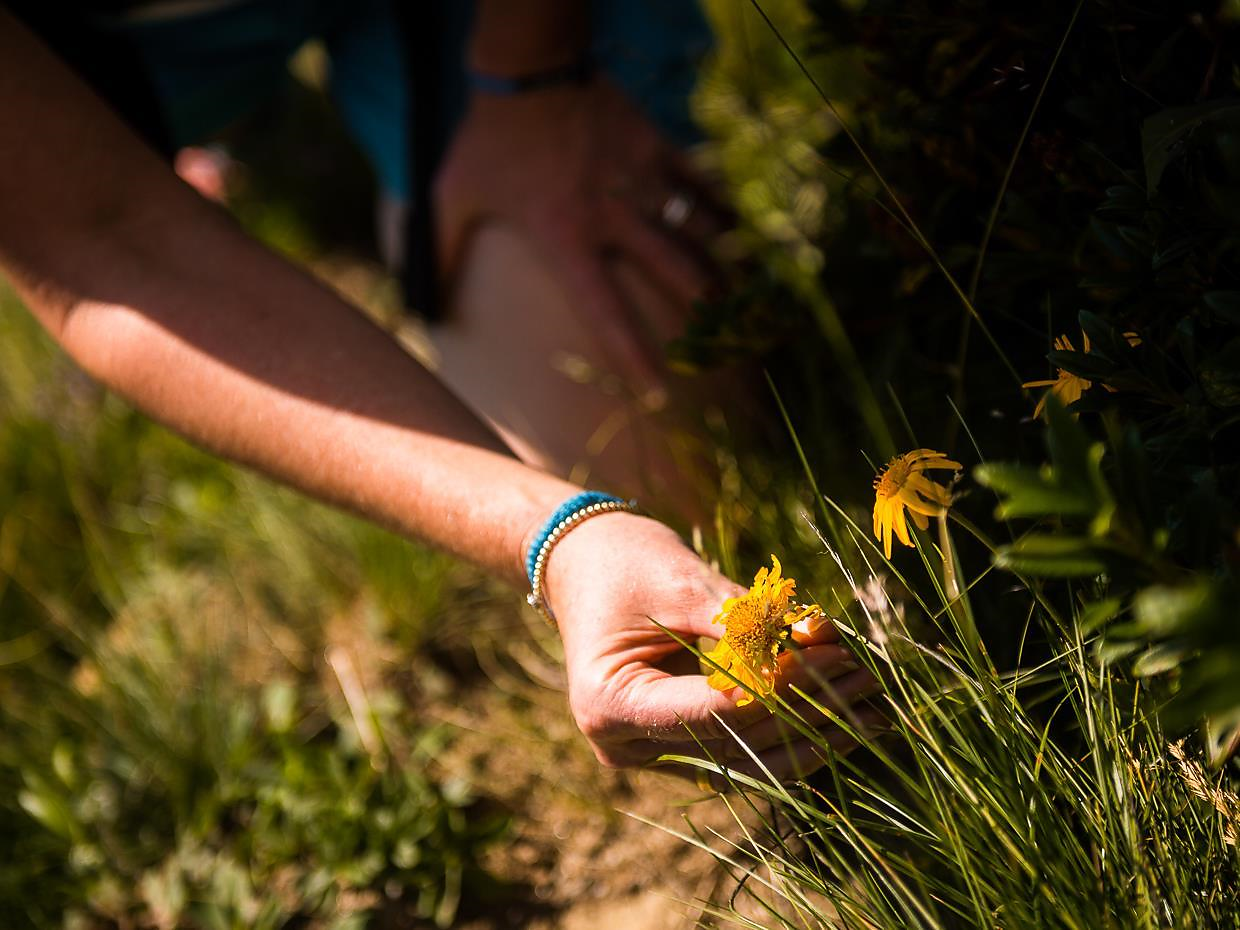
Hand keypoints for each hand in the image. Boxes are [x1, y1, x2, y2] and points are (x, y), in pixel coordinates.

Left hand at [434, 78, 729, 395]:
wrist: (526, 67)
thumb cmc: (487, 138)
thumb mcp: (452, 196)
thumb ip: (439, 252)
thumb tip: (422, 304)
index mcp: (566, 236)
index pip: (605, 308)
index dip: (632, 352)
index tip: (657, 388)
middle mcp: (612, 215)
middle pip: (673, 272)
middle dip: (704, 311)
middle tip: (724, 344)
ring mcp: (640, 179)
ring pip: (696, 231)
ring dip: (724, 267)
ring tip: (744, 303)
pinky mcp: (655, 146)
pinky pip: (701, 184)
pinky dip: (724, 211)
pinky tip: (743, 237)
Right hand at [542, 512, 880, 782]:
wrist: (581, 562)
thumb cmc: (622, 561)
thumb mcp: (680, 581)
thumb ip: (745, 618)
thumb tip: (818, 638)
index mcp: (609, 706)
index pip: (713, 712)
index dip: (780, 688)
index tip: (835, 658)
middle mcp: (626, 746)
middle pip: (736, 742)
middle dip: (808, 709)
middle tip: (868, 677)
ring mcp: (651, 753)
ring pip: (747, 760)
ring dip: (811, 732)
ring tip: (872, 706)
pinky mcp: (676, 746)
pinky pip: (742, 749)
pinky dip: (789, 731)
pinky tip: (841, 716)